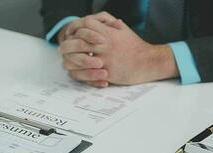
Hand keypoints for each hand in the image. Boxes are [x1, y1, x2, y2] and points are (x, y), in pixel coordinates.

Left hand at [59, 12, 178, 85]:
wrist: (148, 62)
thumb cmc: (135, 46)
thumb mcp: (123, 30)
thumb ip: (109, 23)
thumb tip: (98, 18)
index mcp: (108, 33)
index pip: (84, 25)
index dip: (75, 28)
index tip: (72, 34)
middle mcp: (104, 44)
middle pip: (77, 41)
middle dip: (67, 45)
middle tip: (64, 49)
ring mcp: (104, 59)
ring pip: (78, 59)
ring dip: (70, 60)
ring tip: (68, 61)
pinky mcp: (106, 72)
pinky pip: (86, 74)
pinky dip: (79, 73)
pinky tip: (76, 72)